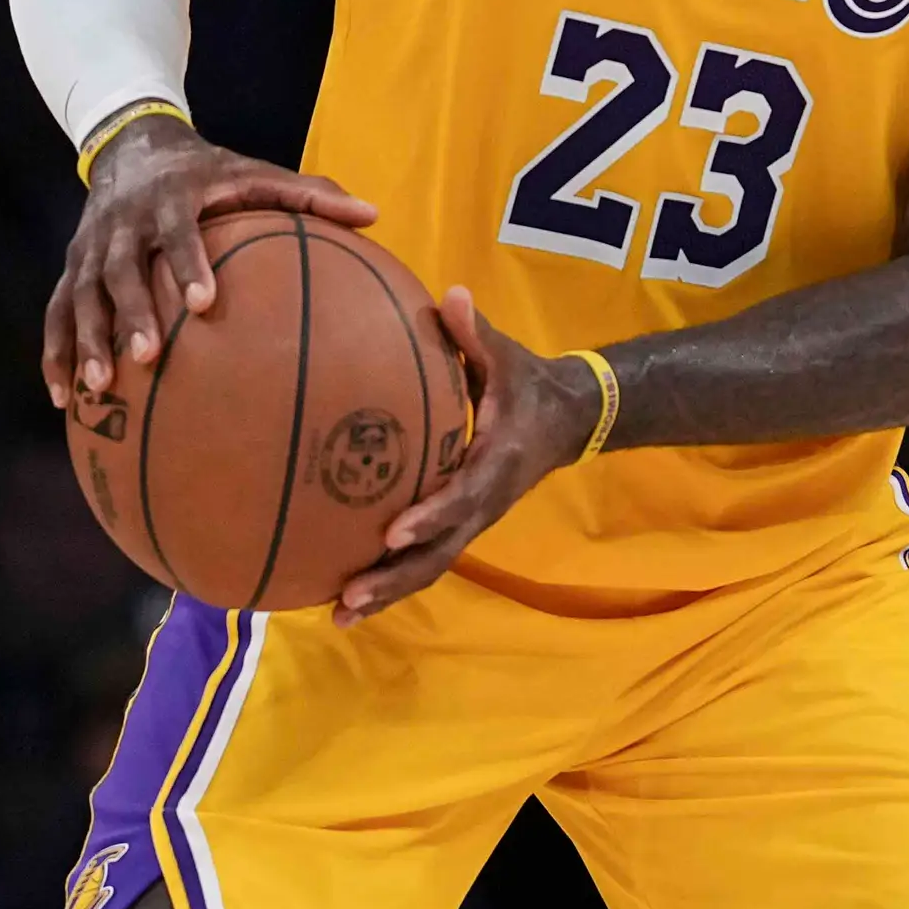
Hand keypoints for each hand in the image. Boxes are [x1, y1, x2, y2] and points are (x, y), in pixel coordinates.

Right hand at [43, 112, 375, 405]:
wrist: (132, 145)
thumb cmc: (210, 171)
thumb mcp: (256, 171)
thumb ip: (311, 194)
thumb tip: (375, 215)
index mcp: (172, 197)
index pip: (178, 230)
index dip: (187, 262)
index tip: (204, 302)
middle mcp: (124, 223)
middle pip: (118, 269)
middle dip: (131, 312)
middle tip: (147, 357)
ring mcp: (91, 248)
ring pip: (79, 296)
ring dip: (84, 341)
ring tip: (97, 390)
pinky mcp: (72, 268)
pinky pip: (56, 312)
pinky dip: (56, 354)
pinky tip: (64, 401)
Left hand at [337, 291, 597, 621]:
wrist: (569, 419)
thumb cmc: (528, 383)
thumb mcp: (509, 356)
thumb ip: (477, 332)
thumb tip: (450, 294)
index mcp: (498, 462)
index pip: (465, 496)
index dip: (432, 515)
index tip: (393, 531)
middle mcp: (485, 502)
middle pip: (442, 552)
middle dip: (397, 577)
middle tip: (350, 594)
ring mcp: (474, 520)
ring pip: (432, 566)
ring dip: (389, 593)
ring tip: (340, 615)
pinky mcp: (461, 526)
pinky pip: (427, 561)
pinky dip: (392, 584)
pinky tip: (347, 600)